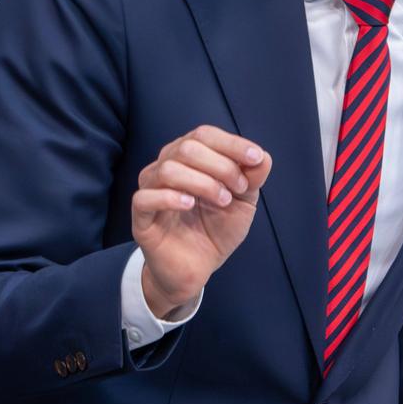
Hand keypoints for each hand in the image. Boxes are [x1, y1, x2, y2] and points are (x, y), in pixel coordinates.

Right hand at [132, 125, 271, 316]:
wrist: (198, 268)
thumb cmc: (216, 229)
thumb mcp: (244, 202)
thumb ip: (252, 178)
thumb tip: (262, 157)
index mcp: (189, 158)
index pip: (205, 135)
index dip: (232, 143)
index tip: (256, 159)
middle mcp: (166, 167)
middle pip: (187, 147)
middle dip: (221, 165)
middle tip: (238, 188)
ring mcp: (150, 190)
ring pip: (169, 169)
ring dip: (203, 183)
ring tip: (222, 201)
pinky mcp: (141, 217)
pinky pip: (145, 198)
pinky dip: (170, 198)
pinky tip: (190, 205)